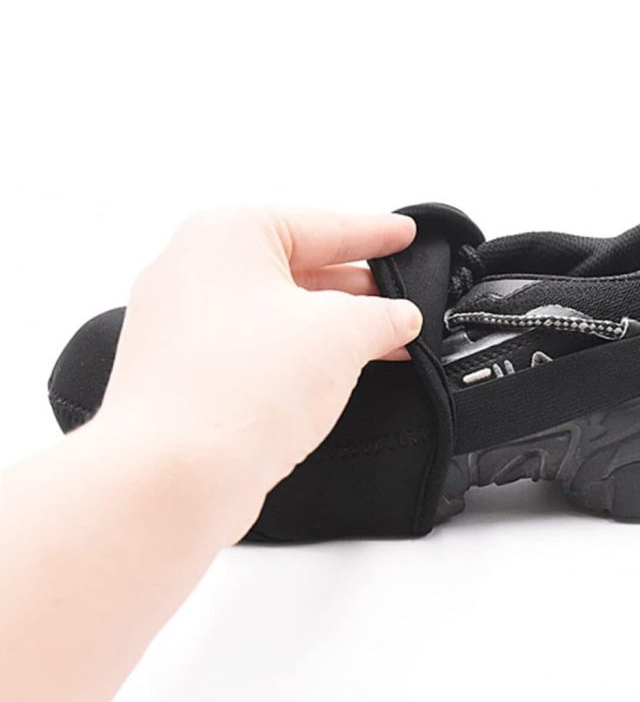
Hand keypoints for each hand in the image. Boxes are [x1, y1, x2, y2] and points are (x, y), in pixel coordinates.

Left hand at [97, 208, 421, 543]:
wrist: (174, 476)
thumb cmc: (239, 389)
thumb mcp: (341, 334)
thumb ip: (382, 316)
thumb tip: (400, 317)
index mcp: (225, 235)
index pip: (321, 225)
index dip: (374, 232)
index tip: (404, 236)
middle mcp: (192, 272)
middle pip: (297, 269)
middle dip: (357, 291)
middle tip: (401, 303)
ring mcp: (180, 326)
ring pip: (276, 315)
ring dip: (331, 330)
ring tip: (382, 345)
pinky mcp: (181, 375)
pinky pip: (254, 351)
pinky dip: (297, 359)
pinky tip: (334, 377)